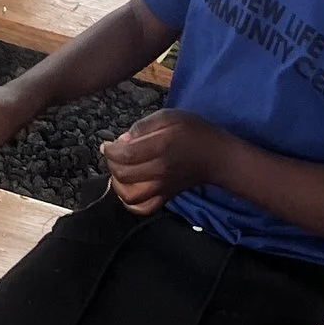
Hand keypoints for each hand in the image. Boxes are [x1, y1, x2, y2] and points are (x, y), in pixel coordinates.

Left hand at [100, 108, 227, 215]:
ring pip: (130, 195)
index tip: (107, 144)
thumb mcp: (168, 116)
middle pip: (123, 174)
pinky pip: (143, 208)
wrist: (216, 155)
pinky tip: (128, 190)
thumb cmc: (193, 131)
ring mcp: (163, 187)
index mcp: (160, 147)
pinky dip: (130, 203)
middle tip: (114, 154)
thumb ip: (142, 126)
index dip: (110, 150)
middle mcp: (160, 170)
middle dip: (112, 163)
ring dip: (117, 184)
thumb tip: (122, 140)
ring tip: (119, 171)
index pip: (124, 154)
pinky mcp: (166, 197)